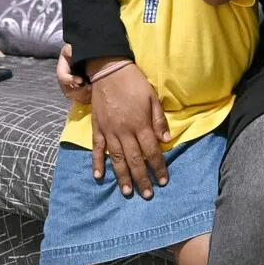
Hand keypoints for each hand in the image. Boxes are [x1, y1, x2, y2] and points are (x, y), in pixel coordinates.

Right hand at [55, 43, 90, 103]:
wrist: (85, 56)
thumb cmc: (75, 51)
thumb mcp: (70, 48)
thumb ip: (69, 49)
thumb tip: (71, 52)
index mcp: (62, 70)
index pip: (62, 78)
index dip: (70, 80)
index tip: (81, 80)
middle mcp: (65, 81)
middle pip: (68, 92)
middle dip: (79, 92)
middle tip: (90, 88)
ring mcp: (72, 88)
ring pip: (76, 98)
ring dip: (84, 96)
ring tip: (94, 90)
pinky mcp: (79, 92)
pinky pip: (82, 100)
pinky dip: (88, 98)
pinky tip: (96, 93)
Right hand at [90, 63, 171, 198]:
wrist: (108, 69)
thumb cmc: (134, 82)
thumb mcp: (152, 97)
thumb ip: (158, 120)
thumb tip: (165, 141)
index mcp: (140, 124)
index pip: (151, 151)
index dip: (158, 167)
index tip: (163, 180)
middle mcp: (124, 131)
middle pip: (134, 160)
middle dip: (142, 179)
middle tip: (147, 195)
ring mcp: (109, 131)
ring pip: (116, 159)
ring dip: (122, 177)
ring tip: (127, 192)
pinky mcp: (97, 127)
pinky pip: (97, 149)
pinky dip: (97, 163)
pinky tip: (99, 177)